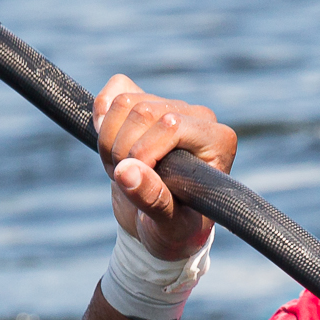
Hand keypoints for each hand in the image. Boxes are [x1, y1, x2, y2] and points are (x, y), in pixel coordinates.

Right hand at [94, 74, 233, 260]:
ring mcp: (172, 105)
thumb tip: (126, 171)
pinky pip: (116, 88)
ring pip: (125, 102)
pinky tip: (109, 143)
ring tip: (122, 171)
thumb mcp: (168, 227)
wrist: (158, 225)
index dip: (142, 151)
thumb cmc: (175, 230)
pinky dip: (101, 116)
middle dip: (121, 150)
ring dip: (109, 141)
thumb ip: (153, 201)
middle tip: (123, 181)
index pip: (171, 124)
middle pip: (143, 111)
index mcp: (218, 142)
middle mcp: (199, 117)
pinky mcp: (146, 100)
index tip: (132, 182)